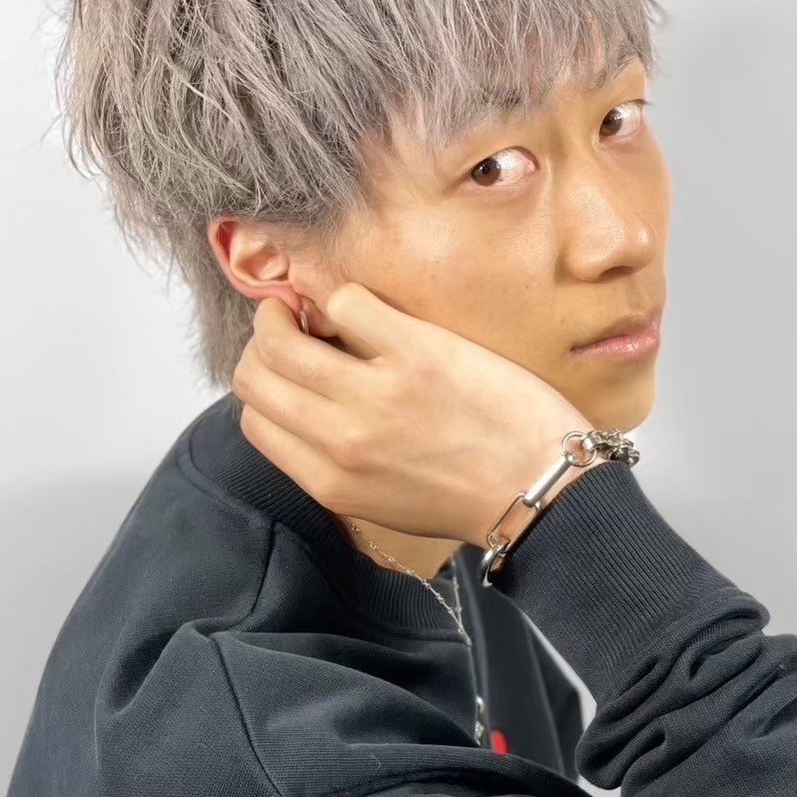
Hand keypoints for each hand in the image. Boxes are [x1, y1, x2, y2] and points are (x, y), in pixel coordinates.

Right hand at [231, 285, 595, 548]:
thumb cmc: (470, 493)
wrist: (541, 487)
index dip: (265, 386)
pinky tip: (369, 311)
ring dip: (286, 313)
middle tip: (289, 329)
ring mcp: (375, 395)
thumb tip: (302, 411)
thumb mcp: (383, 500)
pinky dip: (345, 297)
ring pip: (281, 336)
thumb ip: (335, 462)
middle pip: (255, 375)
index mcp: (331, 481)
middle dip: (266, 345)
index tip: (285, 369)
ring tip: (312, 310)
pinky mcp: (416, 353)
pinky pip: (345, 301)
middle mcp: (341, 440)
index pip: (254, 420)